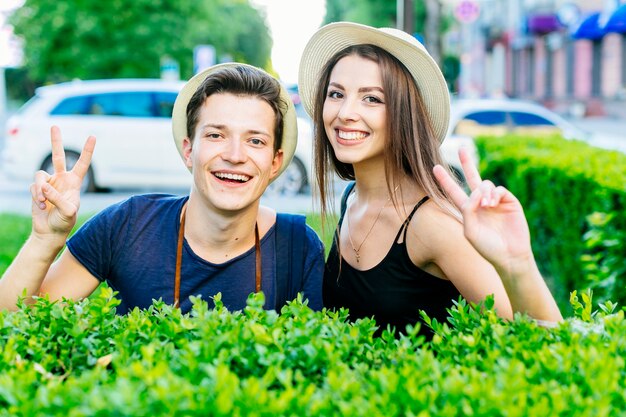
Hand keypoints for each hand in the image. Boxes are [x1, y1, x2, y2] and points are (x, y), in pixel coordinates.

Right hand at [29, 126, 95, 240]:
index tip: (92, 136)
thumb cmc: (64, 221)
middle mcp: (61, 179)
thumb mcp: (68, 211)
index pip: (82, 163)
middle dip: (55, 141)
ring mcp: (48, 183)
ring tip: (43, 202)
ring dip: (40, 190)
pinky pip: (33, 186)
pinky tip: (41, 205)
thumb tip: (45, 186)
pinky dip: (36, 195)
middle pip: (57, 156)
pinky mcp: (36, 189)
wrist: (50, 231)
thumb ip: (58, 198)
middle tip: (54, 125)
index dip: (87, 150)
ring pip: (40, 176)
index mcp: (74, 182)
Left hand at [433, 148, 533, 273]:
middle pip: (472, 178)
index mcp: (468, 210)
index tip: (434, 168)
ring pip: (485, 184)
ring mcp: (495, 201)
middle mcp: (481, 203)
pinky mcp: (509, 202)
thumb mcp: (470, 231)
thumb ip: (468, 210)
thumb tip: (476, 191)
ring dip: (483, 192)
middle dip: (467, 162)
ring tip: (486, 206)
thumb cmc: (487, 248)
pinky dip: (494, 194)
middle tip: (462, 147)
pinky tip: (492, 204)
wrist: (509, 256)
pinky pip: (499, 189)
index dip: (445, 180)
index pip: (453, 192)